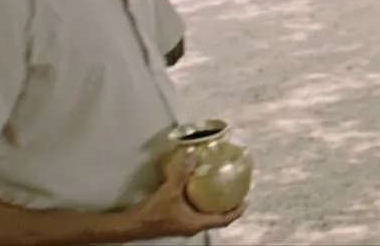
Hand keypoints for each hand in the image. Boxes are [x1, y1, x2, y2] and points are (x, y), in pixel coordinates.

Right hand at [127, 154, 243, 239]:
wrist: (132, 225)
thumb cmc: (153, 212)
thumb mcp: (170, 191)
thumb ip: (182, 173)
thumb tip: (193, 152)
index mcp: (197, 223)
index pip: (225, 220)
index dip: (237, 211)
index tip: (247, 200)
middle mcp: (194, 226)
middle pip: (218, 218)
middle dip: (228, 206)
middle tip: (236, 191)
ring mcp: (185, 225)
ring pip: (207, 216)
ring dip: (215, 205)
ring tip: (222, 189)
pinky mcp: (177, 221)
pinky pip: (197, 213)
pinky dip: (202, 204)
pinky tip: (199, 191)